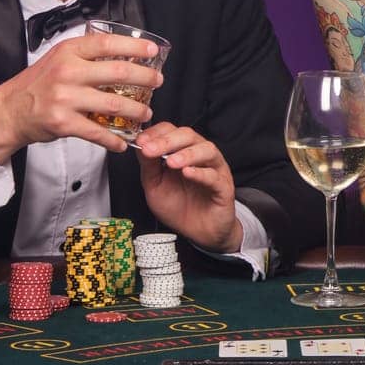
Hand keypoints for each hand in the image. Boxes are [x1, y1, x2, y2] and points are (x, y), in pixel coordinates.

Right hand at [0, 32, 162, 162]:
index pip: (107, 43)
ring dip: (137, 110)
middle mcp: (68, 72)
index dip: (134, 46)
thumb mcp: (58, 58)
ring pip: (114, 103)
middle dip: (145, 78)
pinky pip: (97, 132)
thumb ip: (86, 54)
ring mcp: (66, 98)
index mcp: (69, 52)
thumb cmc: (38, 83)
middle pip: (118, 72)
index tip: (152, 50)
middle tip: (158, 82)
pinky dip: (114, 140)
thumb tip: (123, 52)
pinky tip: (123, 141)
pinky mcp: (63, 123)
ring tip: (146, 112)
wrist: (9, 110)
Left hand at [133, 122, 242, 252]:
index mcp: (182, 151)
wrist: (199, 233)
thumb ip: (149, 167)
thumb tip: (141, 146)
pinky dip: (201, 172)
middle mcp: (200, 156)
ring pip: (207, 150)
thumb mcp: (155, 186)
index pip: (171, 131)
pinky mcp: (224, 187)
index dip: (156, 133)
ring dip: (187, 153)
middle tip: (150, 149)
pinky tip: (188, 173)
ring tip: (171, 162)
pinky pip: (214, 175)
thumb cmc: (179, 207)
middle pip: (189, 135)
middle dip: (167, 141)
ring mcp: (214, 169)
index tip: (140, 141)